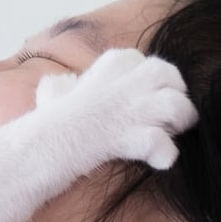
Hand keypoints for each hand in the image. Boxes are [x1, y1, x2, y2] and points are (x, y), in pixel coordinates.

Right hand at [35, 48, 197, 169]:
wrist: (41, 148)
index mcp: (110, 63)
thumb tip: (66, 83)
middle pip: (168, 75)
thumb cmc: (47, 123)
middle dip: (176, 93)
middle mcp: (124, 81)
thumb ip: (64, 83)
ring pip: (176, 105)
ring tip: (170, 134)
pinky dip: (166, 154)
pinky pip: (163, 144)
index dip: (151, 81)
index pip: (144, 60)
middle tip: (169, 115)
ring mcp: (129, 109)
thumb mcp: (52, 92)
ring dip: (180, 122)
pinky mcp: (129, 137)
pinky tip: (159, 161)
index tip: (144, 97)